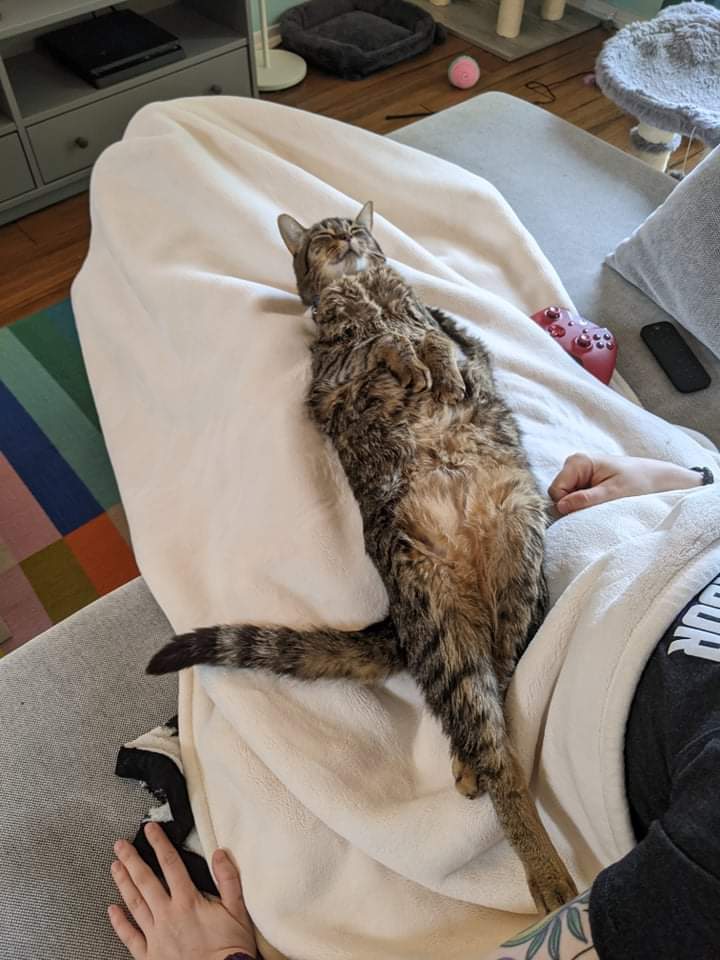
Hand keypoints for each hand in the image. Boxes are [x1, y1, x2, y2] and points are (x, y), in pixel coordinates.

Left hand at [109, 821, 255, 959]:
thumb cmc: (231, 948)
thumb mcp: (237, 910)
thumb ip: (228, 879)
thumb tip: (219, 853)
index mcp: (188, 901)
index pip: (170, 864)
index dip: (159, 844)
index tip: (149, 829)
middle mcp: (168, 915)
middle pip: (145, 881)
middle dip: (132, 860)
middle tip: (120, 845)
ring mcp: (156, 936)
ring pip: (134, 904)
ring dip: (123, 883)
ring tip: (114, 867)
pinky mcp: (150, 956)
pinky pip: (130, 937)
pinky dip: (119, 923)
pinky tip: (112, 910)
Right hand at [548, 453, 702, 514]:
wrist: (659, 480)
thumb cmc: (640, 482)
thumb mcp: (613, 493)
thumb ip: (586, 499)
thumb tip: (560, 507)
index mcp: (578, 462)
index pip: (556, 491)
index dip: (567, 505)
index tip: (588, 510)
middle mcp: (574, 464)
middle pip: (559, 494)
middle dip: (574, 505)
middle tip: (598, 508)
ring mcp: (579, 473)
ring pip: (567, 497)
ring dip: (581, 505)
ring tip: (603, 504)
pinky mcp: (586, 481)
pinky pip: (576, 497)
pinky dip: (586, 504)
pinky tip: (602, 503)